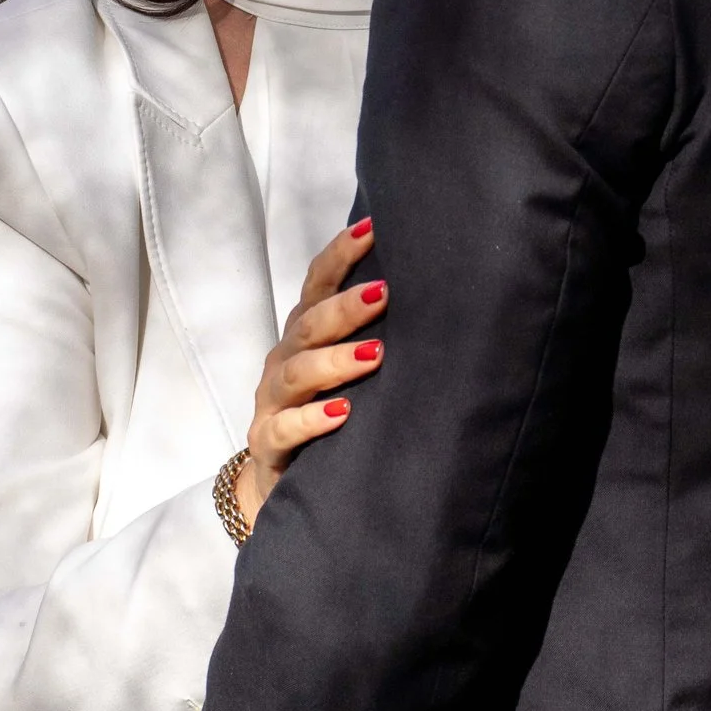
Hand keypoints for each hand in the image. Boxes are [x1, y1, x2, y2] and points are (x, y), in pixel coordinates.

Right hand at [238, 216, 386, 527]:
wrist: (282, 481)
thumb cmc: (329, 412)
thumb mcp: (349, 371)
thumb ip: (376, 335)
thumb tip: (441, 295)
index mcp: (305, 334)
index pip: (317, 285)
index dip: (340, 254)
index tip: (372, 228)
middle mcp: (285, 360)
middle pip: (309, 325)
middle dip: (346, 307)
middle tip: (386, 294)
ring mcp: (273, 402)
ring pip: (296, 373)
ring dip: (336, 361)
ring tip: (374, 355)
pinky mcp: (268, 443)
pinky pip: (284, 428)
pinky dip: (311, 419)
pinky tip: (341, 413)